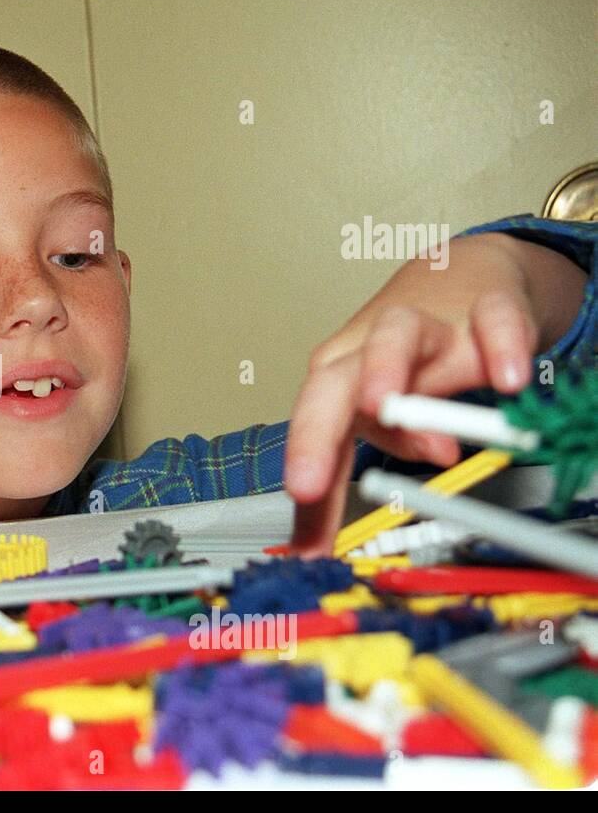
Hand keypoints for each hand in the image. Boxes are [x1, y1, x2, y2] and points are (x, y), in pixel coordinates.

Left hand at [284, 288, 537, 554]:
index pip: (314, 433)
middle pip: (330, 382)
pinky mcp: (487, 307)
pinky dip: (500, 343)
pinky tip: (507, 379)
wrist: (466, 276)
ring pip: (395, 333)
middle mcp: (373, 351)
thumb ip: (392, 449)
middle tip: (307, 485)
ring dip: (384, 368)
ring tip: (383, 408)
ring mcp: (429, 325)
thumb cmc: (417, 352)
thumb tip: (400, 491)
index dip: (306, 484)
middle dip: (313, 434)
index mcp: (343, 380)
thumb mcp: (393, 408)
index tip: (305, 536)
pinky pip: (493, 319)